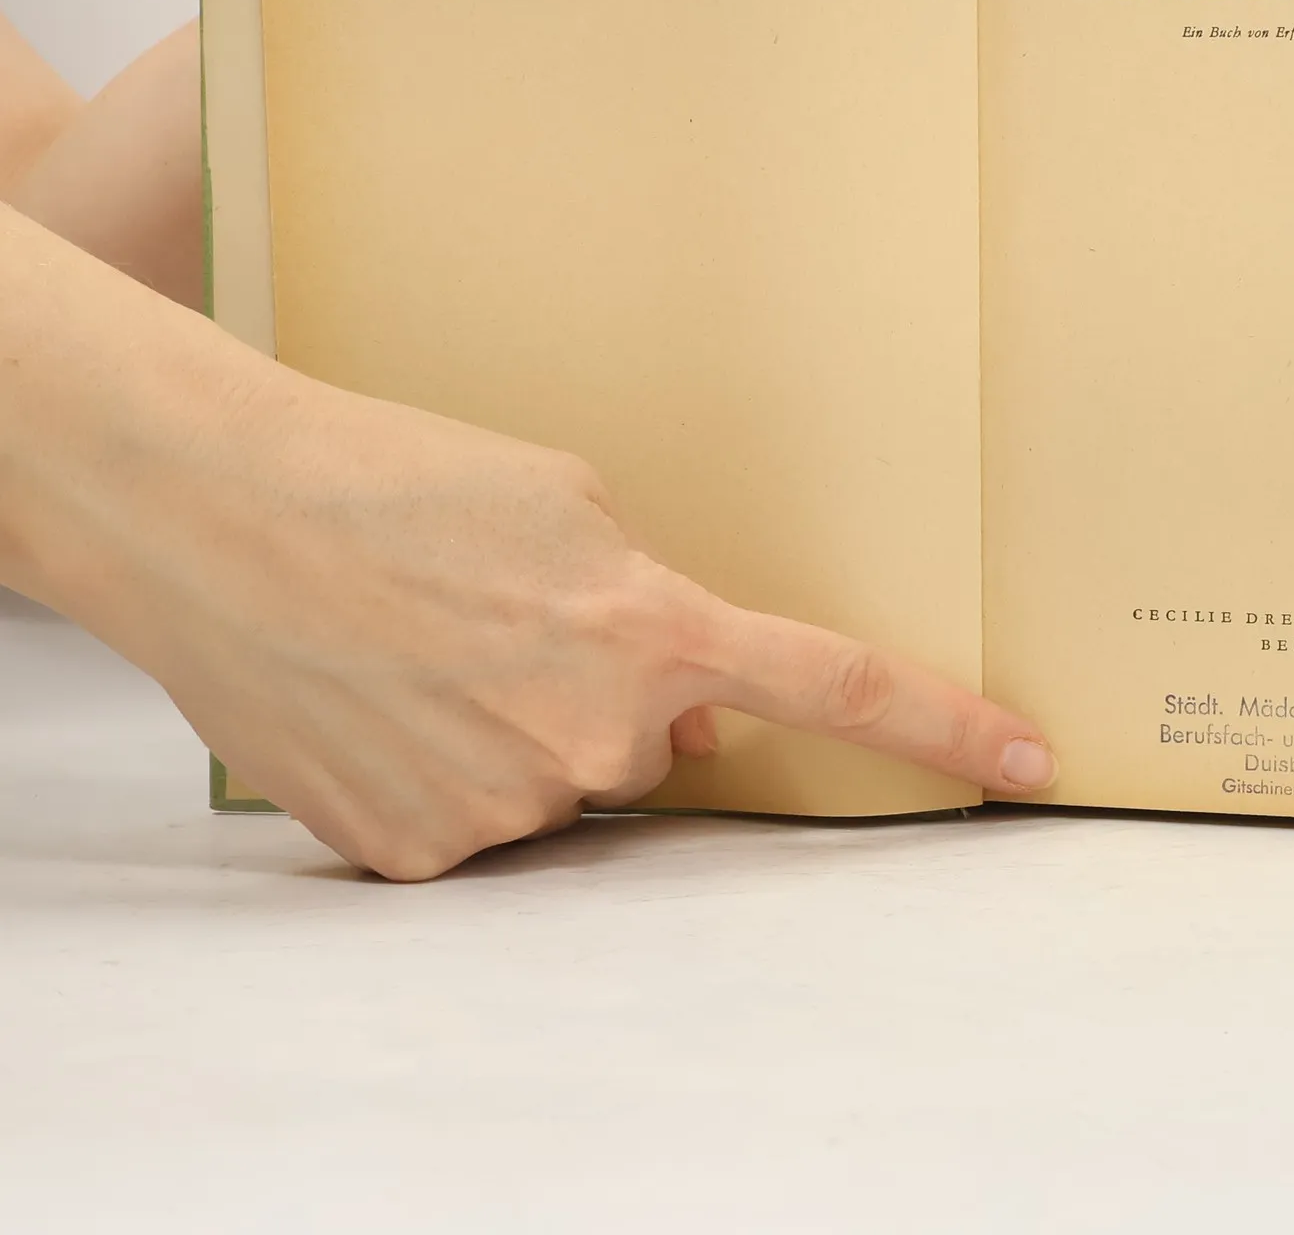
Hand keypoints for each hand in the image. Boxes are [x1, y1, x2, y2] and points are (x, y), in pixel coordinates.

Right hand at [0, 210, 1053, 880]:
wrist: (222, 515)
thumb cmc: (400, 478)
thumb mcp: (568, 504)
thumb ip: (656, 608)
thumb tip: (696, 722)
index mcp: (650, 635)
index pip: (836, 690)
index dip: (944, 730)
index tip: (1030, 764)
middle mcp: (591, 743)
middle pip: (661, 743)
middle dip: (623, 693)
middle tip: (514, 616)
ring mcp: (501, 810)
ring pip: (564, 781)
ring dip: (525, 725)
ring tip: (427, 644)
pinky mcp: (416, 855)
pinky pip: (480, 818)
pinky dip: (452, 766)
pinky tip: (387, 698)